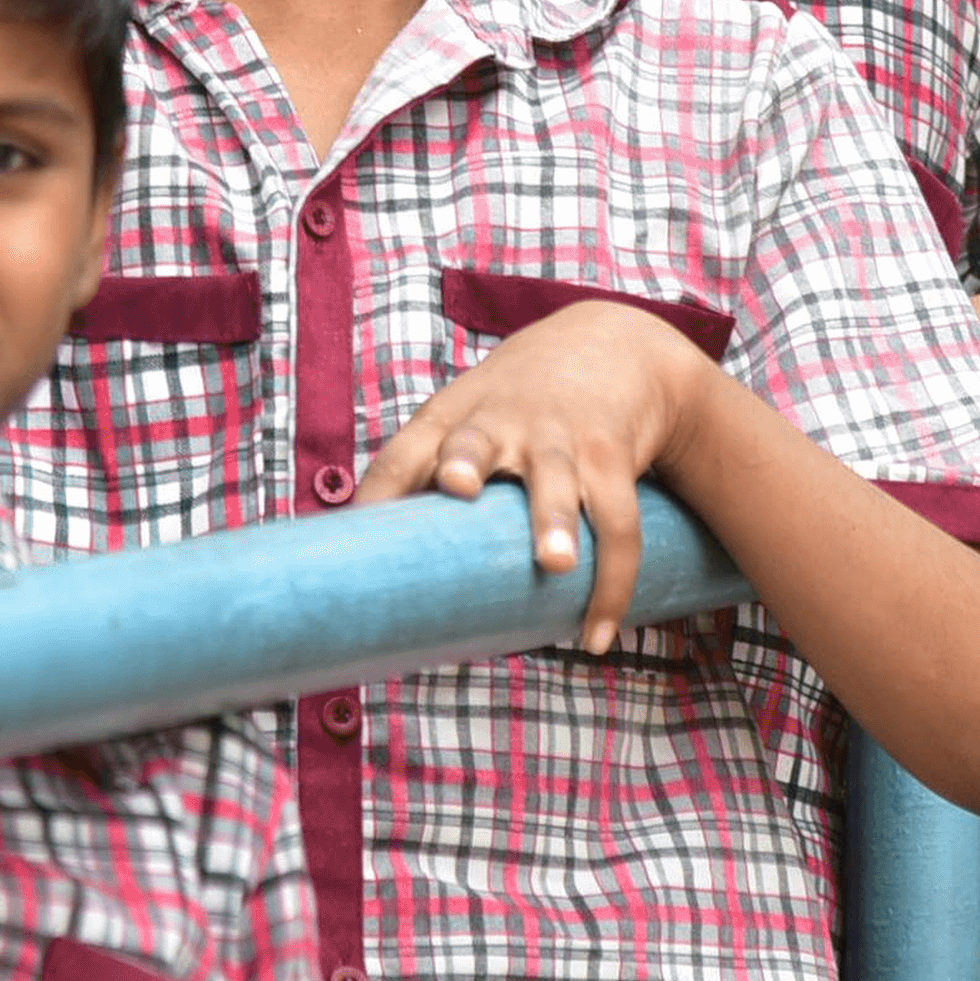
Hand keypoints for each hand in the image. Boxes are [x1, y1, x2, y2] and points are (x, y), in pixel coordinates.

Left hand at [353, 303, 715, 655]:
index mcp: (453, 418)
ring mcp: (558, 437)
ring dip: (554, 520)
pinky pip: (618, 521)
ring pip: (556, 479)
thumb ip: (428, 486)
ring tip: (554, 564)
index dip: (381, 489)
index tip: (361, 528)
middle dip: (465, 461)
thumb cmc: (513, 407)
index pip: (404, 451)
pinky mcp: (609, 456)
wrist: (608, 345)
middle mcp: (501, 422)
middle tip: (458, 486)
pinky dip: (613, 581)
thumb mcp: (465, 420)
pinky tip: (598, 634)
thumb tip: (380, 587)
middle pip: (476, 440)